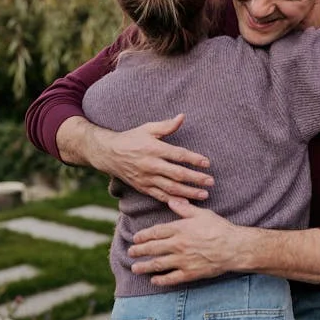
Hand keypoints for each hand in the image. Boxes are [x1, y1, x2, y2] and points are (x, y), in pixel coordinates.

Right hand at [87, 114, 213, 202]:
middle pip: (177, 174)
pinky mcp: (142, 187)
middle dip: (195, 178)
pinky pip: (160, 196)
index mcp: (154, 149)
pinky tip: (186, 204)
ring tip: (204, 194)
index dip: (194, 159)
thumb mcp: (148, 128)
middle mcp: (150, 165)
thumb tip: (182, 116)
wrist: (108, 154)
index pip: (178, 155)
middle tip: (211, 181)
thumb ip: (166, 125)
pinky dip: (173, 200)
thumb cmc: (131, 138)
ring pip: (171, 188)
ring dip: (189, 192)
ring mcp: (146, 178)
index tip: (207, 163)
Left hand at [128, 199, 256, 285]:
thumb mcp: (202, 214)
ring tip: (135, 268)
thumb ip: (185, 208)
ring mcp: (182, 260)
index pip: (156, 232)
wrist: (234, 248)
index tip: (136, 238)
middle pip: (153, 248)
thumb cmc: (220, 228)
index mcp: (180, 229)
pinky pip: (171, 278)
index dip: (143, 235)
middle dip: (139, 251)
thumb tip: (172, 201)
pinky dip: (160, 280)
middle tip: (131, 252)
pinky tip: (154, 280)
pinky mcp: (189, 273)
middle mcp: (178, 245)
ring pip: (158, 264)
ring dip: (144, 266)